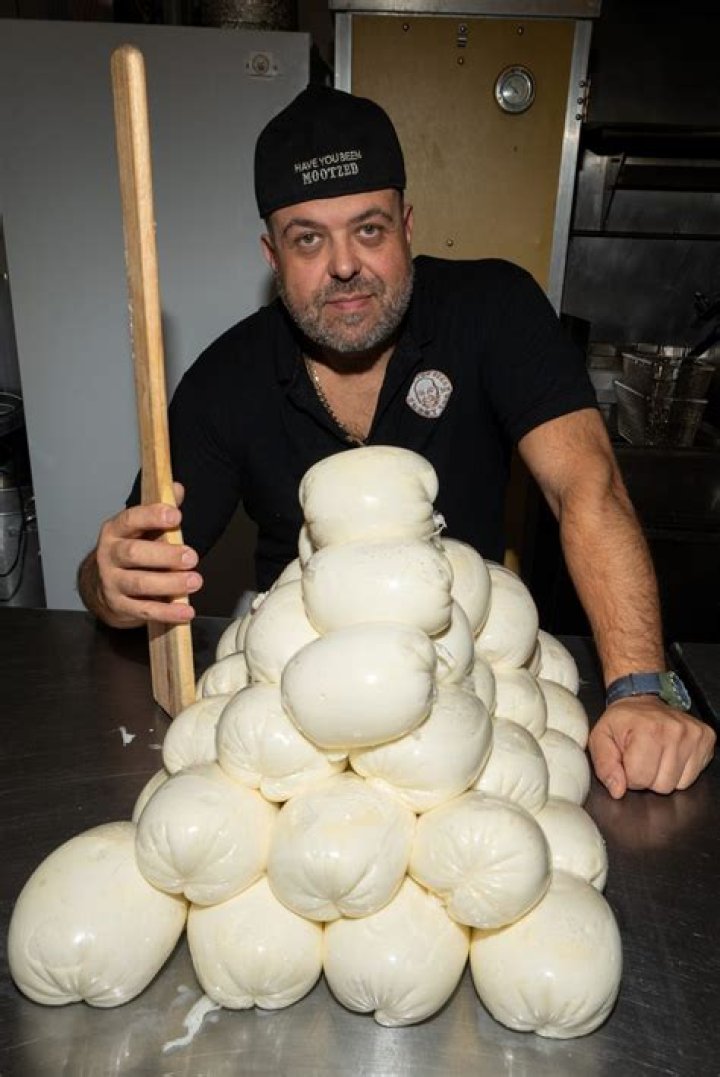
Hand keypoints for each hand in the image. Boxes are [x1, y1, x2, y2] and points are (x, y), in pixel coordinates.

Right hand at [91, 482, 201, 627]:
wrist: (102, 585)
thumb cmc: (131, 551)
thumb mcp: (142, 529)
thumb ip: (161, 510)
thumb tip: (178, 488)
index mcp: (115, 531)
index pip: (131, 519)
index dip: (152, 516)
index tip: (176, 516)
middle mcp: (109, 555)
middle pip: (134, 553)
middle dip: (164, 555)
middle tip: (191, 556)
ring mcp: (112, 582)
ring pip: (139, 583)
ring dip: (169, 583)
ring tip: (195, 581)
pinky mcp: (119, 606)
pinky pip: (143, 610)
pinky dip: (166, 612)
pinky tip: (186, 611)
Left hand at [589, 696, 715, 797]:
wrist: (641, 699)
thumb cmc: (622, 721)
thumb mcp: (601, 739)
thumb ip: (605, 766)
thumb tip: (618, 790)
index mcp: (647, 729)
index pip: (639, 779)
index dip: (629, 776)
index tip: (627, 761)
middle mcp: (675, 730)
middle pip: (661, 785)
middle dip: (648, 777)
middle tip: (642, 757)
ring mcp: (694, 734)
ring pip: (679, 784)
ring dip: (663, 775)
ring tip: (656, 755)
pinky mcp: (706, 739)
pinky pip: (692, 777)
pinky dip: (679, 772)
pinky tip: (670, 754)